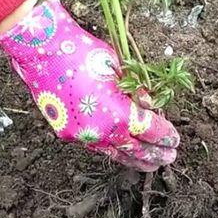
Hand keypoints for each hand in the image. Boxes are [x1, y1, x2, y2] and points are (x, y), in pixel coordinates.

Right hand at [0, 0, 178, 171]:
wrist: (42, 52)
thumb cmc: (84, 54)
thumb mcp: (119, 70)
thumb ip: (136, 93)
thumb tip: (151, 107)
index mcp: (118, 114)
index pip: (149, 131)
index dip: (165, 135)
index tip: (175, 138)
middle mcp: (101, 132)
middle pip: (135, 150)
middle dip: (155, 155)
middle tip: (170, 158)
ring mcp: (83, 136)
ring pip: (115, 154)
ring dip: (135, 160)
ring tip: (150, 165)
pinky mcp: (68, 134)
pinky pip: (97, 147)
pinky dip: (113, 150)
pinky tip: (123, 152)